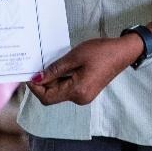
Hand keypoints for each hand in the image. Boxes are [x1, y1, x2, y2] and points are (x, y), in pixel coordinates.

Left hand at [26, 36, 140, 105]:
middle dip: (42, 83)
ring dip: (51, 80)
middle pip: (52, 96)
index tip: (28, 74)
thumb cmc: (101, 52)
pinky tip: (59, 67)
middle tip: (35, 66)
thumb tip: (37, 79)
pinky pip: (67, 88)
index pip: (47, 98)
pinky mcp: (86, 91)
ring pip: (59, 92)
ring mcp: (84, 96)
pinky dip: (60, 79)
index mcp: (77, 91)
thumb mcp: (75, 57)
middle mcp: (80, 98)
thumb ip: (55, 69)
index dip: (35, 88)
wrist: (122, 52)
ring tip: (47, 64)